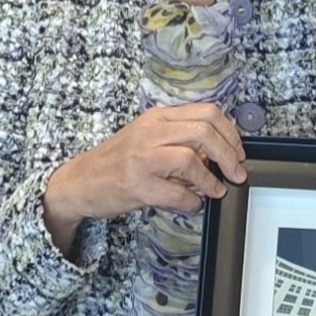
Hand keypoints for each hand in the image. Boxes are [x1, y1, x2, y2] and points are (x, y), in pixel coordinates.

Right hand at [43, 101, 245, 240]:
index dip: (230, 133)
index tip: (237, 151)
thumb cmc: (114, 161)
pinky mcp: (137, 186)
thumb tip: (215, 149)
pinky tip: (193, 203)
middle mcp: (149, 133)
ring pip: (192, 160)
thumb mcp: (145, 137)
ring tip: (216, 190)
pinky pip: (177, 194)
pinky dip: (192, 201)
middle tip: (236, 172)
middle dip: (229, 155)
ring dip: (212, 180)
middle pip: (204, 132)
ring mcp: (141, 159)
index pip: (206, 112)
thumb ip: (177, 137)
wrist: (78, 182)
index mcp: (156, 118)